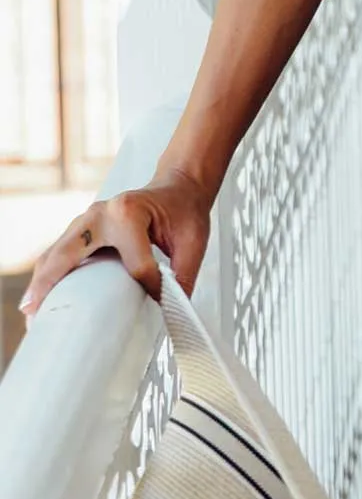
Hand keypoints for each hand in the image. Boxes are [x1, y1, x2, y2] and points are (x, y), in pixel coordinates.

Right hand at [18, 167, 214, 325]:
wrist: (179, 186)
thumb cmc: (184, 210)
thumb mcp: (194, 241)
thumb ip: (184, 276)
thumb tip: (172, 312)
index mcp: (129, 213)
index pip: (135, 266)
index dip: (150, 289)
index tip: (162, 301)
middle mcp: (101, 213)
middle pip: (68, 253)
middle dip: (50, 283)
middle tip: (35, 313)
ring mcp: (87, 220)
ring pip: (56, 252)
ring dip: (42, 281)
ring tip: (31, 312)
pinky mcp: (83, 229)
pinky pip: (60, 252)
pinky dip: (48, 274)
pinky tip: (40, 297)